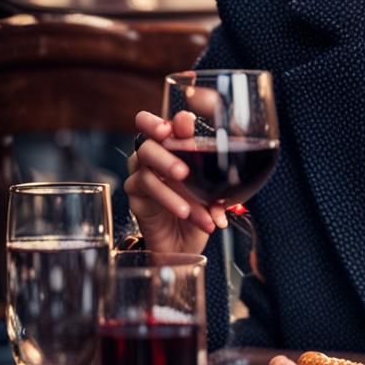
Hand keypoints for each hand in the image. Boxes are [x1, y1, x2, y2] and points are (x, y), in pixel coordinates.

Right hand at [124, 110, 227, 254]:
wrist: (185, 243)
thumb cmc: (200, 208)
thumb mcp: (214, 188)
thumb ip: (216, 171)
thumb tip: (228, 158)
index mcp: (172, 148)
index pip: (159, 125)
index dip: (163, 121)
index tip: (182, 123)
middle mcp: (153, 157)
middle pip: (148, 142)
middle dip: (166, 153)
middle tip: (183, 170)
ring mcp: (141, 173)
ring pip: (145, 164)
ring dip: (172, 183)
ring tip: (188, 197)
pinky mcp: (136, 195)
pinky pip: (146, 189)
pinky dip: (169, 200)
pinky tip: (185, 212)